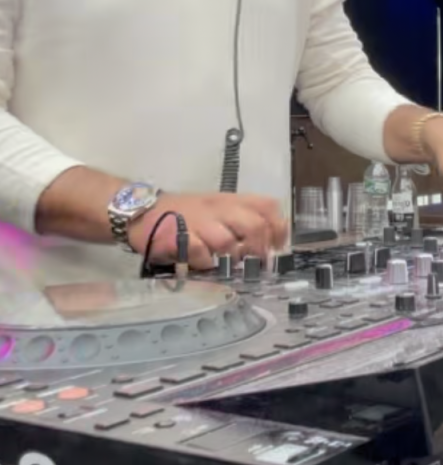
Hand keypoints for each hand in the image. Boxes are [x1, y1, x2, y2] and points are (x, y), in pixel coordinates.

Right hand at [127, 192, 288, 270]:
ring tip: (227, 264)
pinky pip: (199, 252)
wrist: (142, 210)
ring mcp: (198, 222)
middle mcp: (217, 208)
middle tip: (255, 263)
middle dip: (259, 248)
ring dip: (232, 258)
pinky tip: (202, 264)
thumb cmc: (184, 212)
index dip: (278, 227)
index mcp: (229, 200)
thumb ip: (239, 220)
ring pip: (228, 241)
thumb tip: (267, 245)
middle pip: (254, 225)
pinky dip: (205, 262)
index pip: (267, 205)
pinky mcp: (177, 237)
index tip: (277, 245)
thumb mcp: (215, 208)